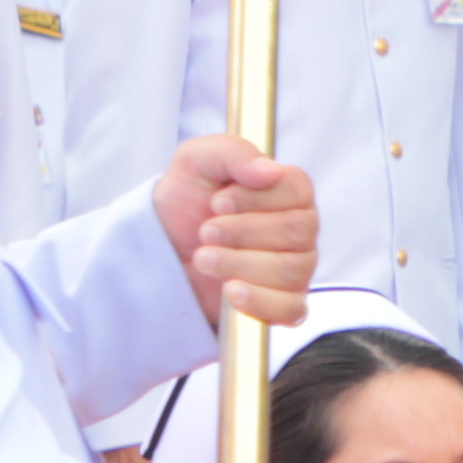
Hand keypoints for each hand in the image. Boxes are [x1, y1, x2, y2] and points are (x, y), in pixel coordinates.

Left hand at [151, 138, 317, 328]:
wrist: (162, 246)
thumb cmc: (186, 200)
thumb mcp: (197, 161)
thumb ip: (233, 153)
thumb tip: (271, 170)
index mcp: (288, 191)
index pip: (298, 191)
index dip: (256, 198)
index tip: (218, 202)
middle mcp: (300, 229)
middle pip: (297, 232)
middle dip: (242, 232)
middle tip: (205, 232)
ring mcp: (297, 268)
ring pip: (291, 270)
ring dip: (239, 264)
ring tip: (203, 259)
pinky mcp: (284, 303)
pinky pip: (292, 309)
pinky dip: (260, 301)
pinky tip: (231, 290)